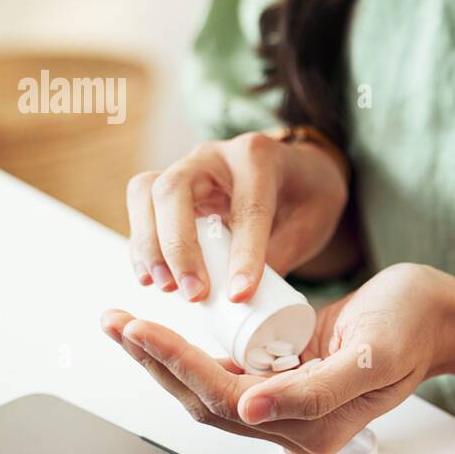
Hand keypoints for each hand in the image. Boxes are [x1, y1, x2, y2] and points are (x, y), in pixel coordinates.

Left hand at [101, 264, 454, 453]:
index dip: (178, 366)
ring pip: (208, 388)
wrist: (435, 313)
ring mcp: (286, 401)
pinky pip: (226, 370)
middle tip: (115, 320)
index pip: (225, 403)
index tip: (142, 329)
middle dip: (155, 361)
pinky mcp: (283, 376)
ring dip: (163, 357)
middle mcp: (293, 423)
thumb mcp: (372, 355)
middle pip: (204, 400)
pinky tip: (165, 326)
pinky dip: (190, 349)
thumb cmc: (410, 327)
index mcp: (313, 428)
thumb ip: (315, 390)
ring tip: (124, 322)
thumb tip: (250, 410)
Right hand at [127, 130, 347, 302]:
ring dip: (149, 244)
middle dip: (177, 246)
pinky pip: (143, 207)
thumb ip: (279, 254)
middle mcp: (215, 155)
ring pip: (147, 192)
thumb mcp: (311, 223)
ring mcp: (188, 167)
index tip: (239, 295)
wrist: (300, 171)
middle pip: (175, 188)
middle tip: (192, 293)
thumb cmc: (308, 196)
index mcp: (259, 157)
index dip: (242, 253)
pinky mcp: (171, 187)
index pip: (246, 206)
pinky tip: (152, 278)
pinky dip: (142, 244)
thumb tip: (240, 298)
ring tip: (166, 287)